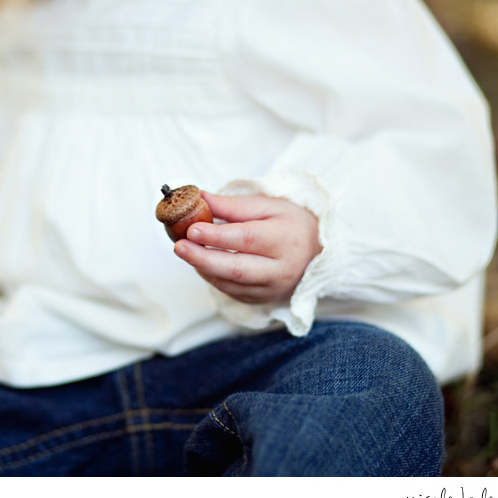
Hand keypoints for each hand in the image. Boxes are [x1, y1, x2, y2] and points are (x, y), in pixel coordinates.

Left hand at [173, 191, 322, 304]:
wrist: (318, 253)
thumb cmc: (291, 224)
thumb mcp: (268, 205)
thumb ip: (233, 205)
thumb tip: (199, 198)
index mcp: (285, 239)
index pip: (247, 239)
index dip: (217, 236)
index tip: (192, 229)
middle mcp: (281, 269)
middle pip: (237, 269)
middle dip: (203, 258)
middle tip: (179, 246)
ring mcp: (272, 288)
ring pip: (231, 284)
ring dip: (203, 268)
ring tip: (184, 251)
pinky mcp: (262, 299)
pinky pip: (232, 291)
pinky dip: (212, 277)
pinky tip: (200, 263)